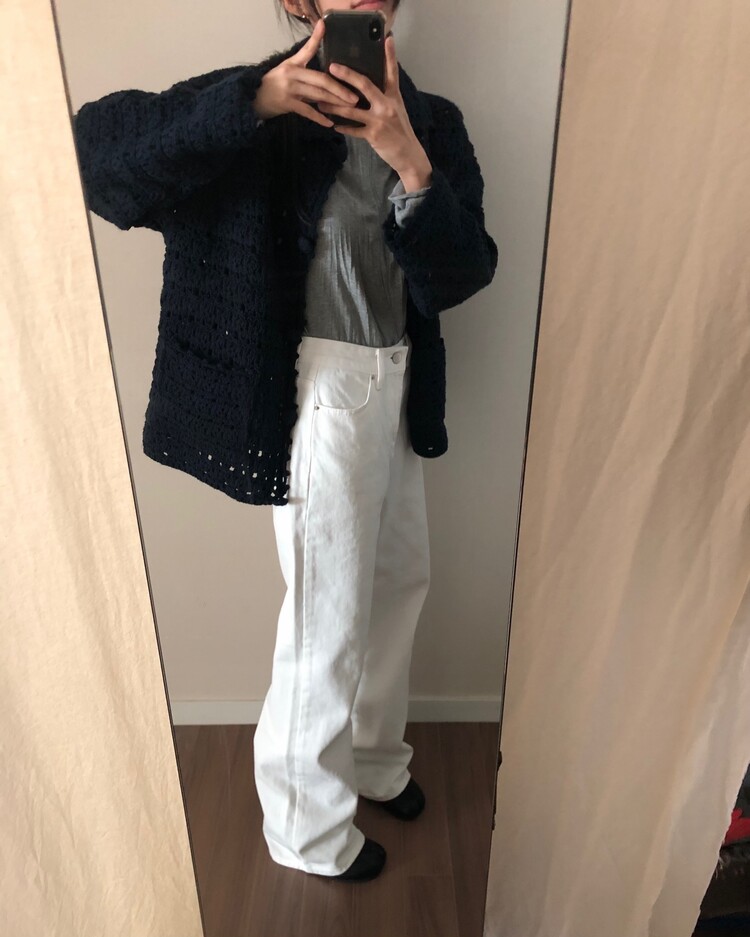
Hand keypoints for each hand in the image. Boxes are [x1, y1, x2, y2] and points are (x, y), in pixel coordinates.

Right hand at [253, 19, 358, 127]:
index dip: (315, 37)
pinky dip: (319, 118)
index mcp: (293, 63)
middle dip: (340, 88)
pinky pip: (307, 111)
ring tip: (348, 107)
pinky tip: (329, 123)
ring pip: (317, 95)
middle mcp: (292, 73)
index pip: (307, 49)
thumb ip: (305, 73)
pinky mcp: (287, 103)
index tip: (324, 25)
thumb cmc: (274, 86)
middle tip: (354, 96)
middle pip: (321, 79)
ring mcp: (289, 88)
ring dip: (334, 102)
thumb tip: (327, 80)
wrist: (254, 99)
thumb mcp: (287, 72)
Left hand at [319, 35, 432, 188]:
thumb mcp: (397, 110)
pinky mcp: (373, 135)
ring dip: (334, 105)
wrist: (408, 154)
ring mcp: (379, 120)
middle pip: (365, 85)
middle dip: (347, 75)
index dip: (390, 56)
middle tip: (332, 67)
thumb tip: (369, 87)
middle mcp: (386, 105)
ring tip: (320, 101)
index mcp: (393, 96)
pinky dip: (343, 128)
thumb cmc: (400, 131)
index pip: (392, 72)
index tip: (387, 39)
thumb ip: (385, 97)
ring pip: (352, 109)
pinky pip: (354, 130)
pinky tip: (334, 125)